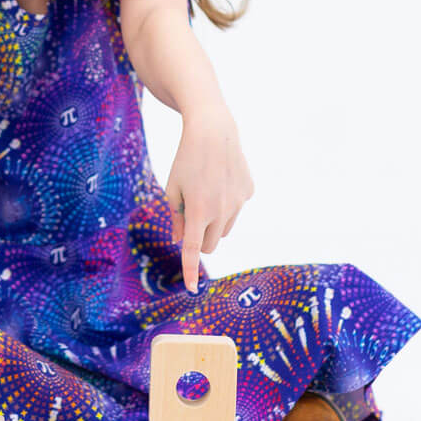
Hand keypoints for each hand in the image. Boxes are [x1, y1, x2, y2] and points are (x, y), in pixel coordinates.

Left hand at [165, 103, 253, 292]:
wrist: (212, 131)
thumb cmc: (185, 160)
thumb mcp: (172, 188)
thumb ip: (175, 217)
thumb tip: (180, 241)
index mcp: (197, 211)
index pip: (192, 250)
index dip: (190, 271)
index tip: (191, 289)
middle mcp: (220, 211)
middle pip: (209, 244)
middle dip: (198, 240)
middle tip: (189, 220)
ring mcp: (238, 203)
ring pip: (224, 228)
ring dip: (213, 222)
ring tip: (204, 194)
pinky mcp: (248, 192)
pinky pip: (235, 208)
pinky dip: (226, 203)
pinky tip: (220, 180)